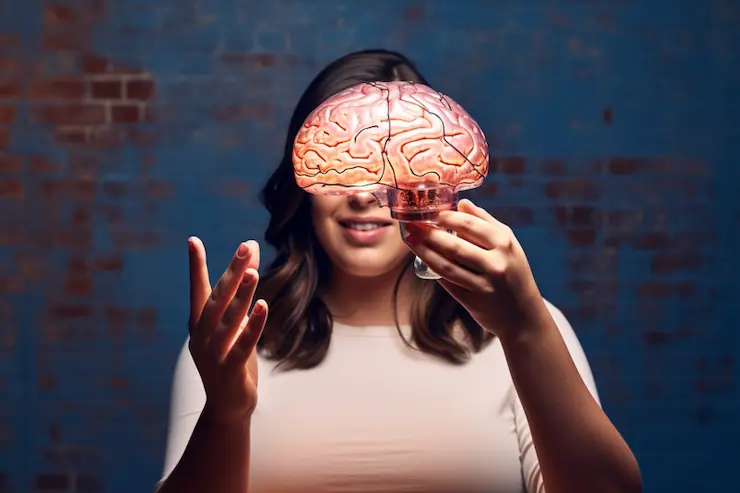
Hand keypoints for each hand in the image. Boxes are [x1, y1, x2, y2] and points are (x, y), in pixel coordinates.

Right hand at [187, 237, 267, 424]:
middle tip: (244, 247)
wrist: (227, 408)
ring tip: (253, 271)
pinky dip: (253, 325)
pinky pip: (243, 344)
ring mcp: (214, 354)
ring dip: (242, 294)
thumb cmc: (231, 360)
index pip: (199, 290)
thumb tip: (251, 258)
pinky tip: (264, 306)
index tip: (193, 240)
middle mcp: (202, 337)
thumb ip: (241, 295)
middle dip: (231, 272)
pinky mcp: (231, 370)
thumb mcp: (234, 327)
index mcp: (200, 325)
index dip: (196, 266)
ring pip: (230, 319)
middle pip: (217, 299)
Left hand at [405, 199, 548, 341]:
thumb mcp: (508, 243)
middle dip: (429, 233)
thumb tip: (462, 203)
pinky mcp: (473, 301)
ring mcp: (484, 285)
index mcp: (504, 243)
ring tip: (410, 240)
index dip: (446, 217)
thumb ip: (486, 221)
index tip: (430, 211)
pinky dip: (433, 270)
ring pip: (447, 266)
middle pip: (454, 245)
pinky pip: (447, 282)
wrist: (523, 314)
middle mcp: (496, 263)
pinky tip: (423, 259)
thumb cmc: (513, 272)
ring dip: (424, 252)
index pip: (469, 225)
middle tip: (412, 224)